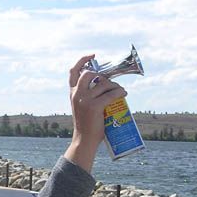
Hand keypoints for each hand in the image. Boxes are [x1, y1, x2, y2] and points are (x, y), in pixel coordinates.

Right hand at [64, 54, 126, 171]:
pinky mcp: (94, 106)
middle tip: (111, 83)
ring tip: (120, 91)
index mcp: (72, 94)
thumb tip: (106, 86)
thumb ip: (88, 96)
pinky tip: (123, 94)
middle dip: (103, 75)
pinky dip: (119, 92)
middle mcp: (77, 94)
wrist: (84, 141)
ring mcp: (85, 100)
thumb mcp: (82, 108)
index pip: (73, 72)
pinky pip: (111, 94)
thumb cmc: (86, 126)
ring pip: (103, 83)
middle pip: (90, 73)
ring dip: (114, 85)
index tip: (92, 55)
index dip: (82, 60)